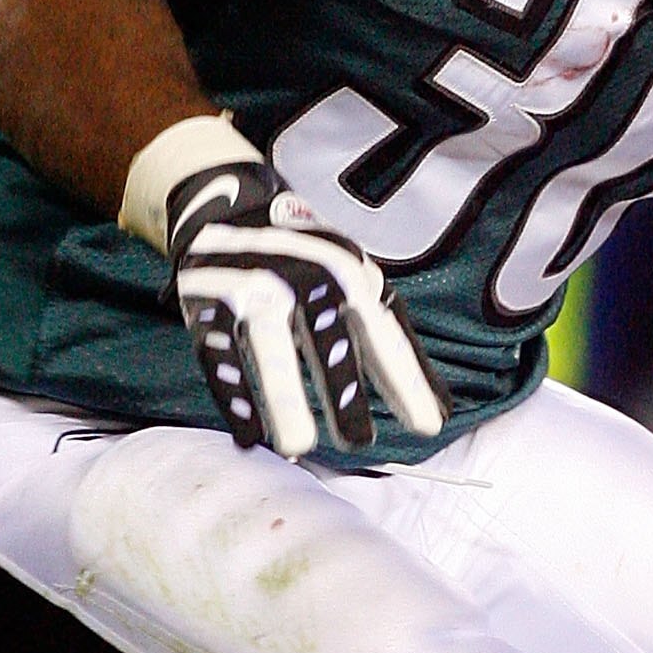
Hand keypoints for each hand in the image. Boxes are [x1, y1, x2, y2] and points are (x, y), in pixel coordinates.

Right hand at [165, 154, 448, 460]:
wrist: (230, 207)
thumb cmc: (310, 263)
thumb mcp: (358, 285)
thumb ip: (394, 344)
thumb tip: (442, 410)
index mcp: (349, 276)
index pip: (382, 336)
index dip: (405, 382)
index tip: (425, 426)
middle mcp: (303, 277)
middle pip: (326, 339)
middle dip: (343, 391)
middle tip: (359, 443)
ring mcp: (254, 287)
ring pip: (270, 347)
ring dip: (285, 396)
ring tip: (298, 445)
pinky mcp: (210, 300)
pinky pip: (220, 353)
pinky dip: (233, 394)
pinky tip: (248, 434)